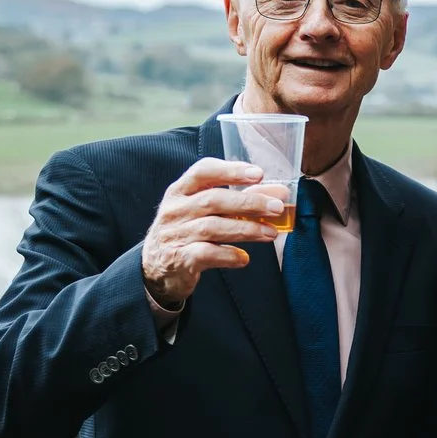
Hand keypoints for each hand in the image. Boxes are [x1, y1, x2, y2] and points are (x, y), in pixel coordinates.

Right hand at [141, 158, 287, 308]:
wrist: (157, 267)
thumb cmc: (189, 232)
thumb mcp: (207, 212)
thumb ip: (241, 200)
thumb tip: (279, 194)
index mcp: (181, 191)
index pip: (203, 171)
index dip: (231, 170)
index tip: (259, 174)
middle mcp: (175, 209)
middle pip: (213, 200)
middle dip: (249, 202)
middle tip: (277, 207)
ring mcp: (174, 234)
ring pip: (212, 227)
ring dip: (246, 229)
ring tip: (270, 233)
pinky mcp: (178, 259)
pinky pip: (205, 254)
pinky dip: (228, 255)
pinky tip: (244, 258)